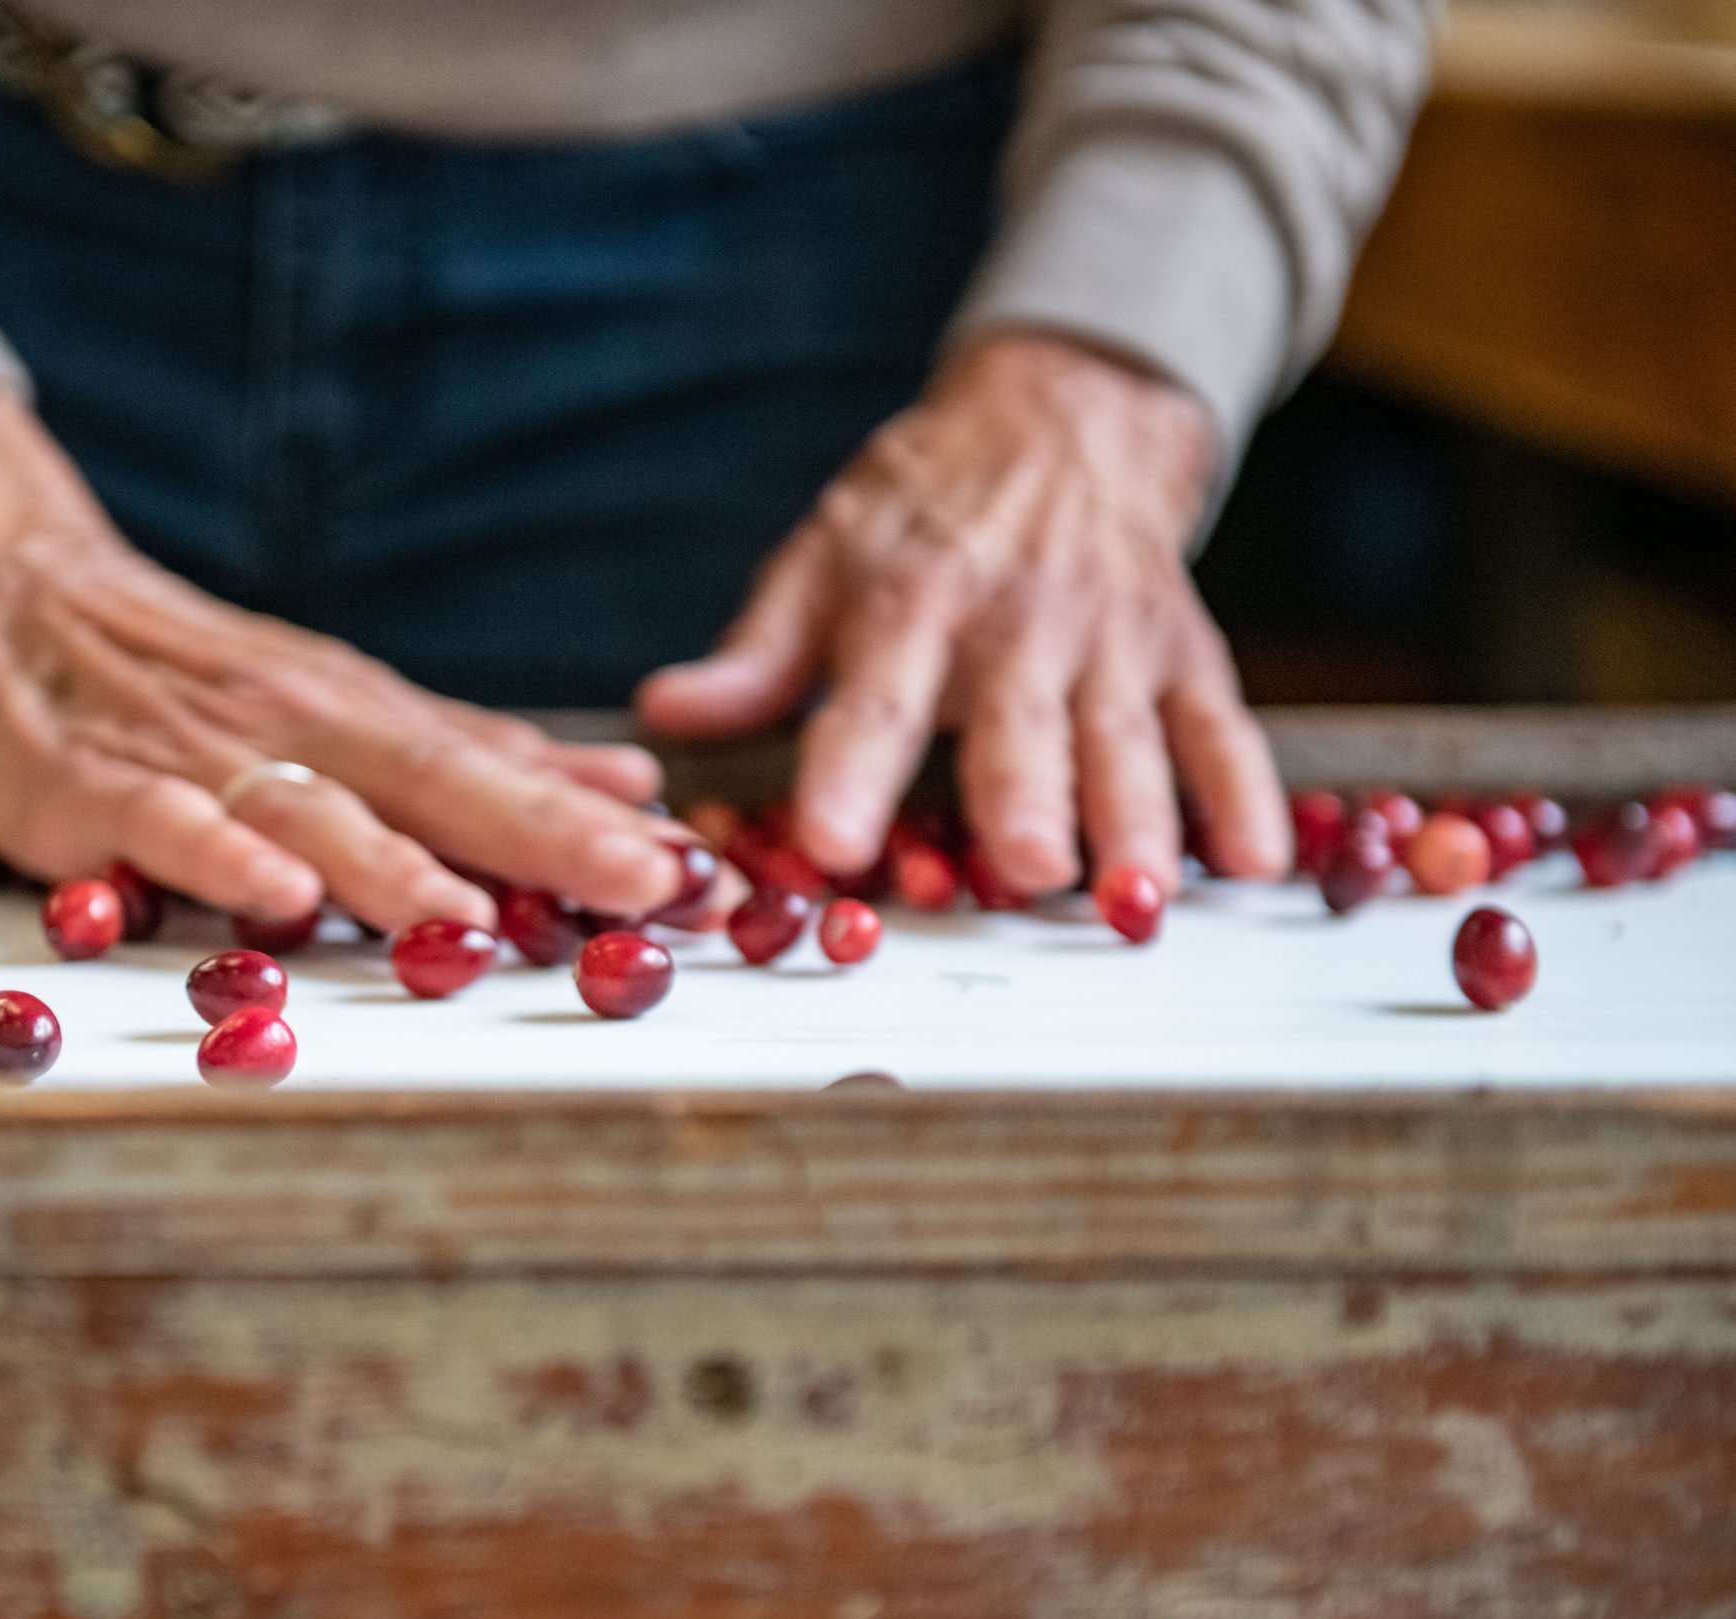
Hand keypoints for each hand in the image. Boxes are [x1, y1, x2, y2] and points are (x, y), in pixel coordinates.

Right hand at [0, 385, 682, 930]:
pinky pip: (169, 825)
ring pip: (314, 812)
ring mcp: (205, 757)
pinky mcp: (104, 789)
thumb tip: (627, 788)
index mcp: (369, 718)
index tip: (691, 868)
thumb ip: (482, 757)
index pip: (498, 770)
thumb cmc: (200, 677)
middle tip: (643, 884)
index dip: (594, 822)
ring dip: (395, 865)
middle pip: (439, 785)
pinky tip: (276, 897)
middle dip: (546, 839)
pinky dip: (223, 858)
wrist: (18, 596)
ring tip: (471, 918)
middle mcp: (304, 729)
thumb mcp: (354, 706)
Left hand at [636, 332, 1289, 895]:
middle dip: (1024, 797)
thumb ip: (755, 655)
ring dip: (1139, 820)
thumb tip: (668, 713)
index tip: (830, 841)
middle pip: (1019, 722)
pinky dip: (1245, 793)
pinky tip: (1258, 860)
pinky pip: (1222, 726)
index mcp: (909, 601)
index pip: (873, 697)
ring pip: (1128, 737)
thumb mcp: (821, 557)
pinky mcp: (1184, 650)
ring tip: (1139, 897)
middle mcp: (1016, 620)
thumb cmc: (923, 509)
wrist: (1063, 414)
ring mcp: (1109, 638)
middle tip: (1028, 870)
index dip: (850, 771)